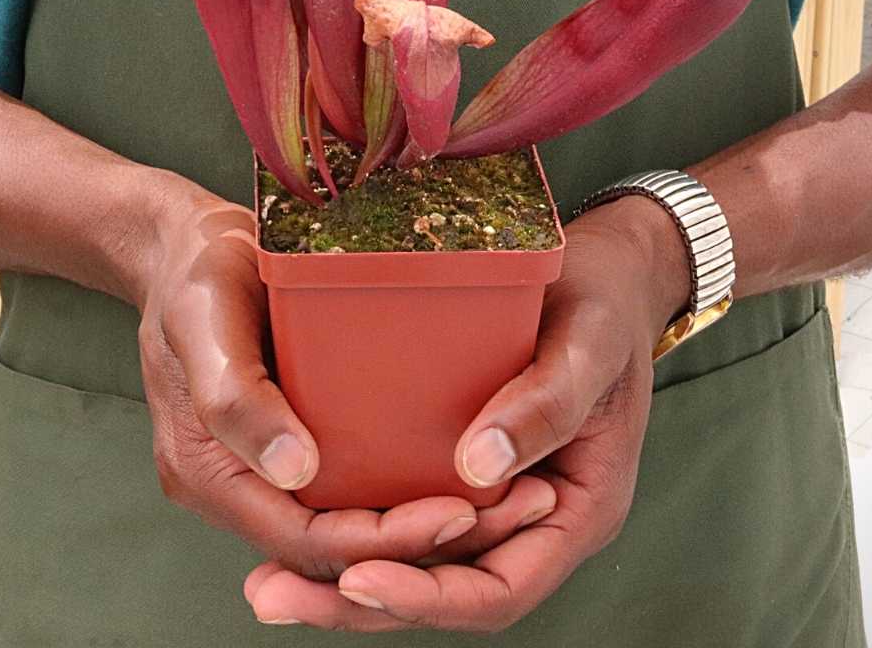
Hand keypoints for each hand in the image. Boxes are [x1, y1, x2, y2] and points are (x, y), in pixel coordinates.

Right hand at [137, 187, 556, 581]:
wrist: (186, 245)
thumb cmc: (195, 273)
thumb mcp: (206, 320)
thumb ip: (236, 398)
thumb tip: (297, 470)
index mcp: (209, 471)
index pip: (304, 542)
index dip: (382, 543)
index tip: (457, 515)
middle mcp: (237, 482)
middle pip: (334, 546)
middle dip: (419, 541)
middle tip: (509, 510)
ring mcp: (263, 462)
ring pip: (345, 520)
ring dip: (417, 521)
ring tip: (503, 497)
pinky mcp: (291, 432)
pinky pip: (346, 479)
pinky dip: (398, 483)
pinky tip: (456, 461)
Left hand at [245, 197, 685, 629]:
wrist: (604, 271)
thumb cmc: (604, 304)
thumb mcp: (589, 346)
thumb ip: (546, 404)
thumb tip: (475, 467)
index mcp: (575, 509)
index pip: (499, 589)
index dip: (427, 597)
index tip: (358, 578)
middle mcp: (531, 517)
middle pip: (445, 588)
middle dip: (360, 601)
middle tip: (274, 594)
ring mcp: (495, 491)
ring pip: (421, 558)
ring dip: (345, 574)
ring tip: (267, 578)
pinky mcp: (462, 457)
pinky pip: (412, 507)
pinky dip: (360, 522)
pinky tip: (302, 512)